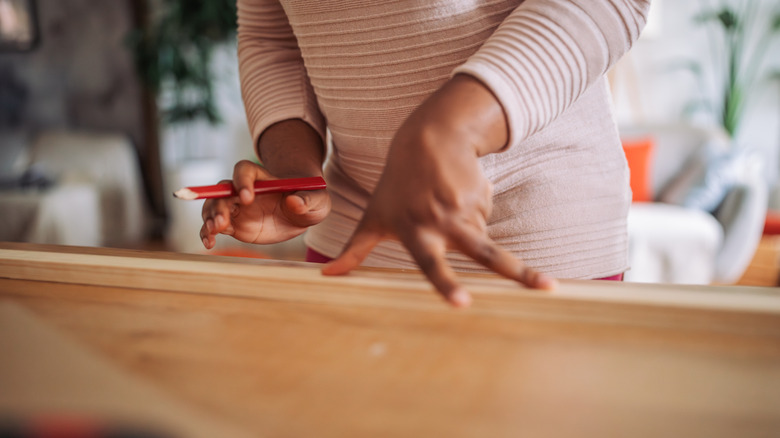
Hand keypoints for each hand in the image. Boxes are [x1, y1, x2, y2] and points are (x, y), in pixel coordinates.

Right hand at [200, 119, 328, 248]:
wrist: (300, 214)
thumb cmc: (309, 199)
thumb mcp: (317, 200)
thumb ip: (308, 199)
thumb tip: (294, 202)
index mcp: (262, 177)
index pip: (244, 171)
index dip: (242, 181)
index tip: (247, 197)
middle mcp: (243, 190)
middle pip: (223, 190)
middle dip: (220, 204)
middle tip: (222, 222)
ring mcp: (237, 207)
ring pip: (214, 207)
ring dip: (210, 217)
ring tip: (214, 231)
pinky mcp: (234, 225)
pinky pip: (214, 226)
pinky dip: (207, 233)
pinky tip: (209, 243)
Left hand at [322, 75, 555, 306]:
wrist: (428, 138)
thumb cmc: (396, 185)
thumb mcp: (373, 216)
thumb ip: (354, 250)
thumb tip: (326, 276)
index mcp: (415, 232)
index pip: (431, 264)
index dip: (446, 285)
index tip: (463, 303)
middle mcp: (443, 222)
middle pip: (484, 254)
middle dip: (517, 271)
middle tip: (546, 287)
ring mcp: (465, 208)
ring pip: (480, 235)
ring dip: (467, 225)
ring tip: (443, 200)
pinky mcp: (482, 197)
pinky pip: (484, 218)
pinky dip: (474, 211)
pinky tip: (457, 191)